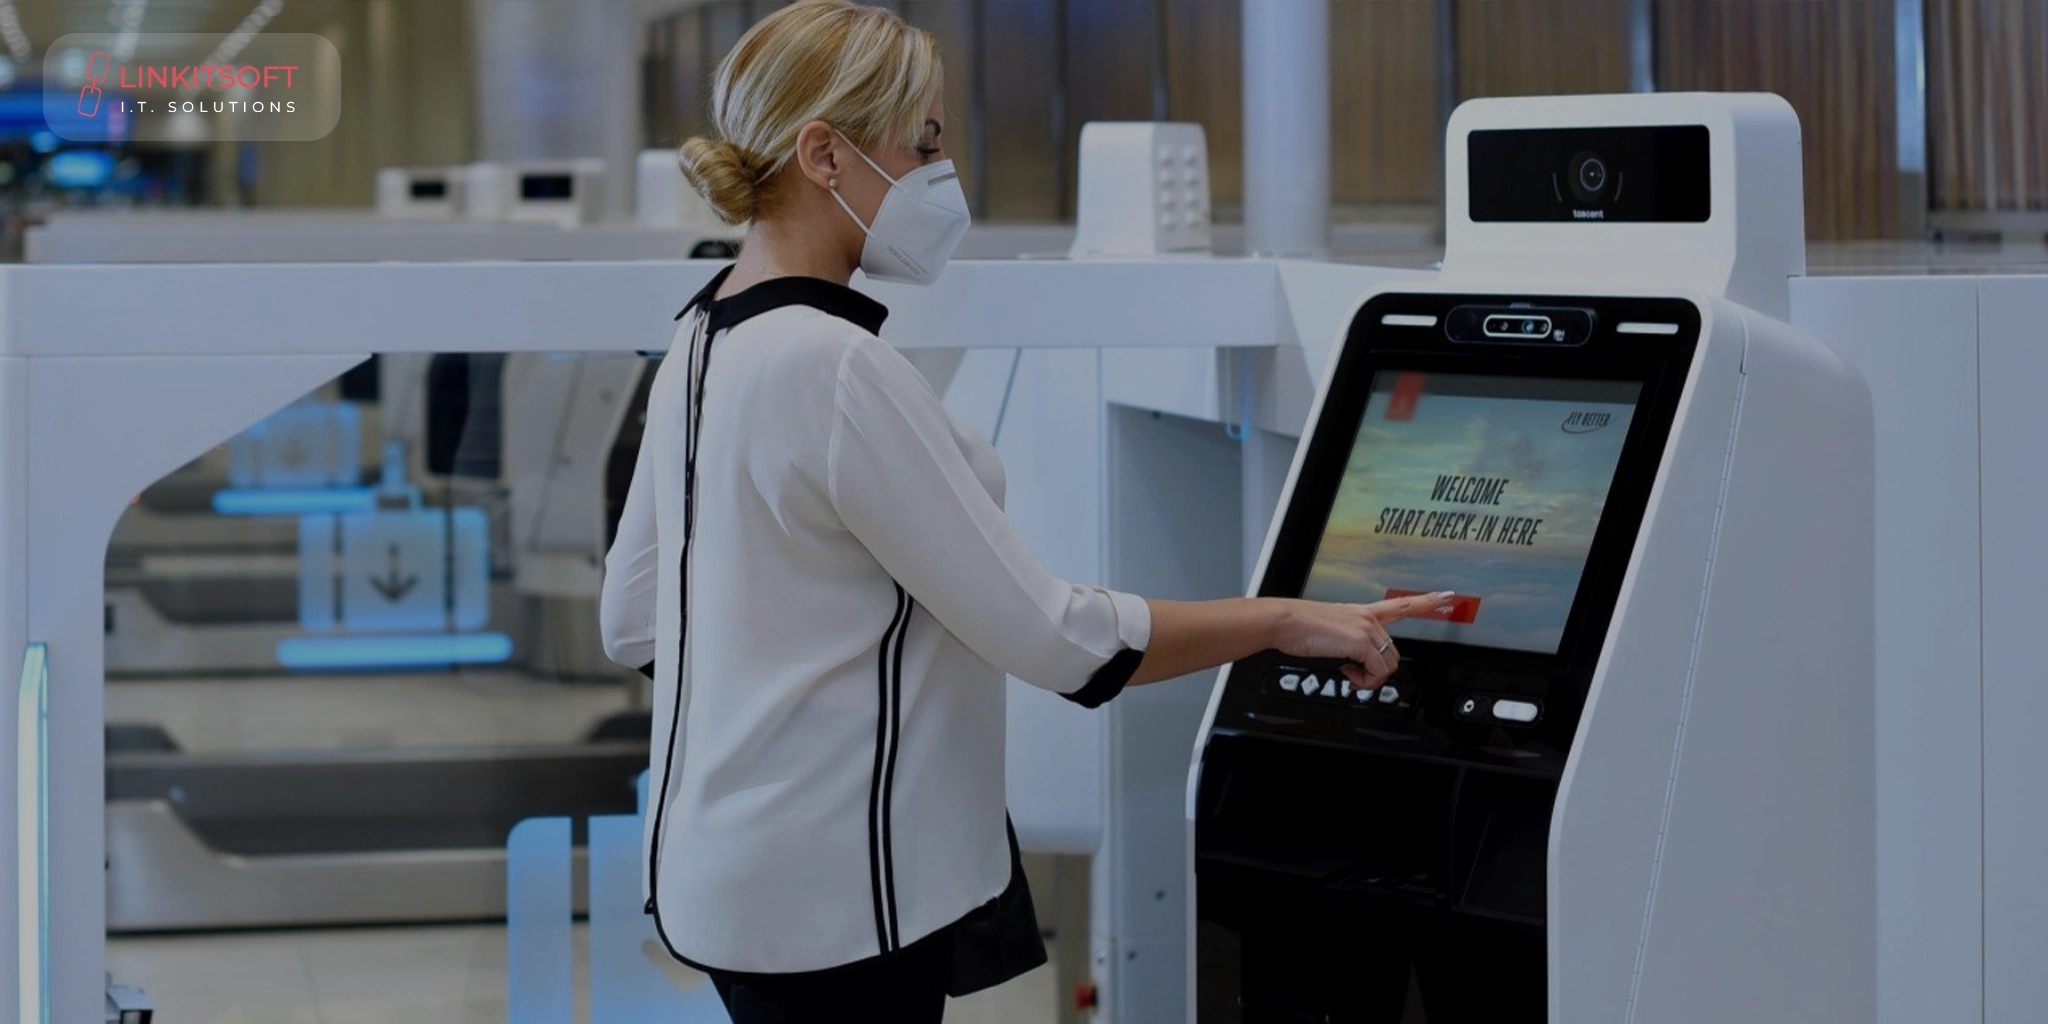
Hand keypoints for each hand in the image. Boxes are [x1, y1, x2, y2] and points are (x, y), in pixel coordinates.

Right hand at [1270, 591, 1455, 690]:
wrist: (1285, 622)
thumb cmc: (1299, 626)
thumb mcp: (1328, 629)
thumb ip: (1344, 641)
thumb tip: (1349, 661)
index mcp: (1362, 612)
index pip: (1401, 604)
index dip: (1426, 601)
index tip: (1446, 595)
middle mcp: (1368, 618)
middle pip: (1394, 652)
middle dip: (1378, 671)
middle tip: (1356, 675)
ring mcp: (1366, 629)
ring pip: (1388, 664)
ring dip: (1370, 678)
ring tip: (1350, 675)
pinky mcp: (1360, 642)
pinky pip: (1376, 671)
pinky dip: (1364, 680)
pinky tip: (1348, 674)